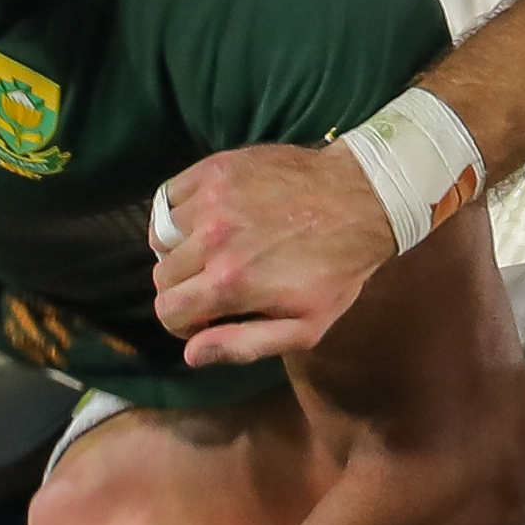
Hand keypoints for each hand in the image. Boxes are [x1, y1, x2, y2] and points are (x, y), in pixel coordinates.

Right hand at [150, 139, 401, 367]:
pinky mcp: (216, 168)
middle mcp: (212, 238)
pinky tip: (206, 217)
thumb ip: (242, 344)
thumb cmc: (337, 269)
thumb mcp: (304, 326)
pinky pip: (169, 196)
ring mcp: (212, 198)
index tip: (206, 314)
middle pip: (162, 275)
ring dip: (181, 247)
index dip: (184, 322)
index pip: (167, 311)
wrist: (362, 198)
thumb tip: (190, 355)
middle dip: (183, 287)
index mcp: (229, 282)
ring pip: (163, 236)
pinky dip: (179, 211)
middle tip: (215, 281)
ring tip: (214, 247)